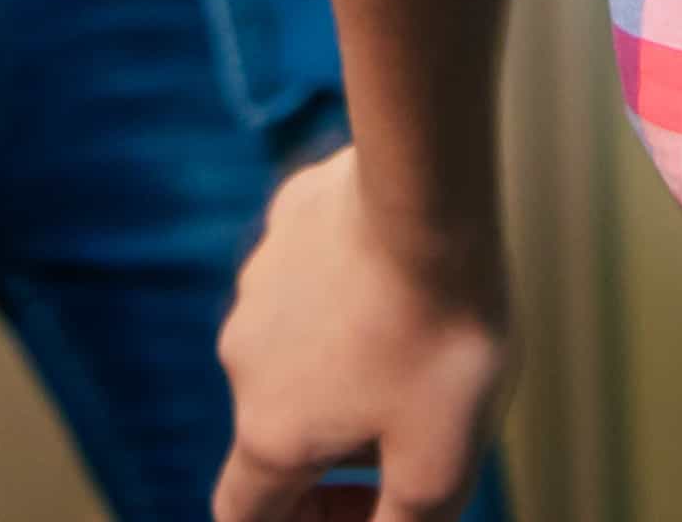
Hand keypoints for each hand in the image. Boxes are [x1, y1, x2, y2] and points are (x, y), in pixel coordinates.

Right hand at [214, 147, 509, 521]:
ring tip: (424, 338)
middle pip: (282, 431)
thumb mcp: (440, 468)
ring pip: (299, 348)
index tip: (366, 512)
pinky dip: (353, 290)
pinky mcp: (287, 222)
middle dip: (343, 446)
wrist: (431, 192)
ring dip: (350, 362)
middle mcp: (243, 359)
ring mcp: (258, 282)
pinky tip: (409, 272)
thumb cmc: (439, 335)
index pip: (242, 513)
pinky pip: (314, 275)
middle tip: (419, 422)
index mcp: (270, 432)